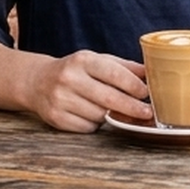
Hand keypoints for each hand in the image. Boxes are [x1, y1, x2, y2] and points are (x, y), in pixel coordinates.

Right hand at [22, 51, 151, 131]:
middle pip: (110, 99)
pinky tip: (91, 114)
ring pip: (100, 115)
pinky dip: (95, 124)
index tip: (147, 94)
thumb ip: (125, 67)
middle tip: (148, 113)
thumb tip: (152, 73)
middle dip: (133, 108)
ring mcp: (60, 99)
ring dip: (111, 116)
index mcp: (83, 60)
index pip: (115, 74)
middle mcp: (69, 78)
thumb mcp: (98, 61)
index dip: (135, 86)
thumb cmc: (76, 71)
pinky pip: (87, 127)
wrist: (37, 82)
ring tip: (110, 108)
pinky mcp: (55, 117)